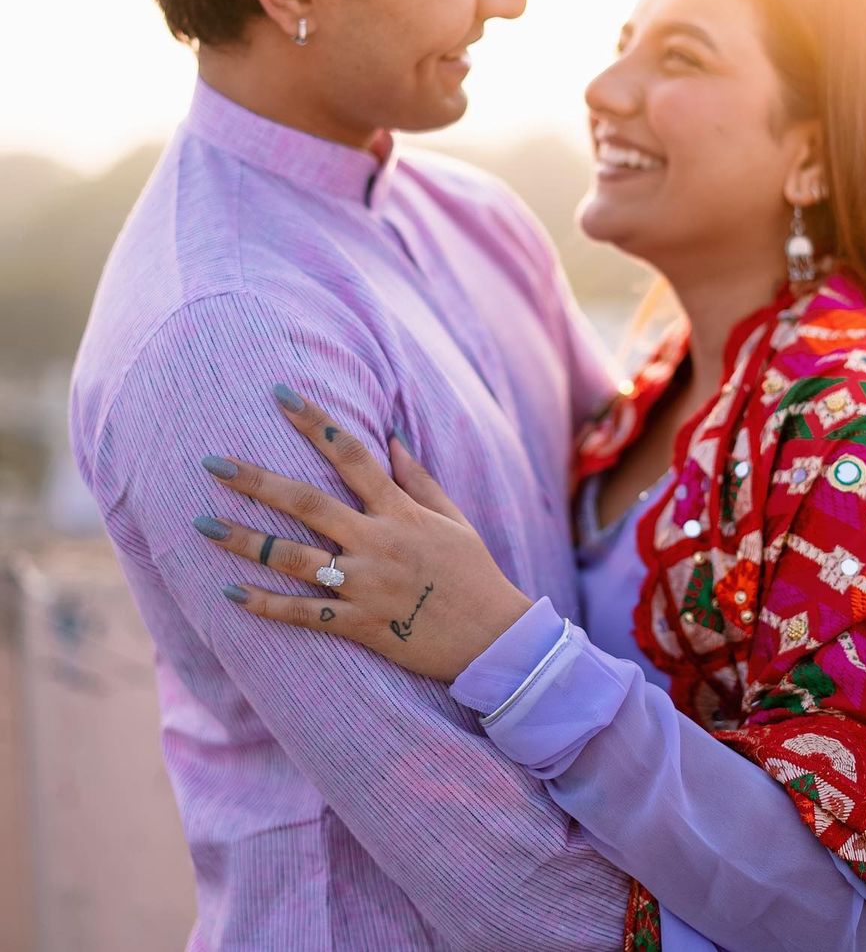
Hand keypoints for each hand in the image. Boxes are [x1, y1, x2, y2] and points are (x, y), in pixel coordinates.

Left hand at [192, 388, 532, 680]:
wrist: (493, 639)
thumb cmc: (473, 572)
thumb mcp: (452, 518)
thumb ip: (417, 479)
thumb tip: (388, 437)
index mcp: (399, 511)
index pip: (352, 454)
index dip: (316, 422)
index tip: (281, 395)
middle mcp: (376, 542)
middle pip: (307, 503)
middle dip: (257, 480)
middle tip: (213, 461)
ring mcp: (365, 585)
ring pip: (294, 558)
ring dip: (245, 541)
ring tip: (202, 524)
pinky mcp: (359, 625)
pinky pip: (303, 614)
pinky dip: (265, 605)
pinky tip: (229, 593)